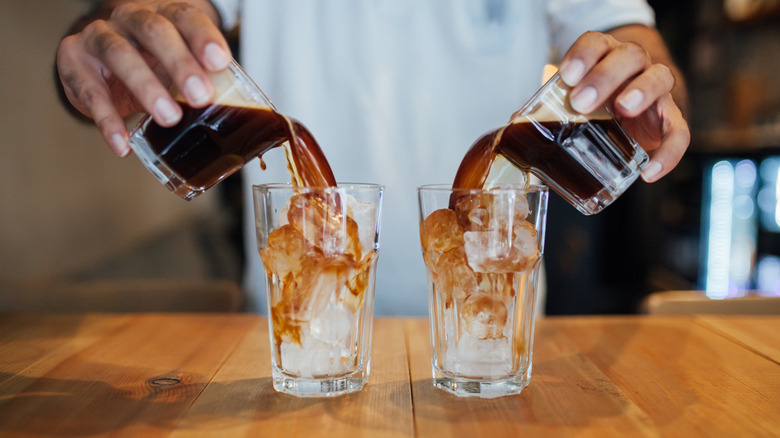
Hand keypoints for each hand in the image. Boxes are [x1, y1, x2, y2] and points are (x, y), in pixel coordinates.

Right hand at [56, 1, 230, 155]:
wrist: (98, 63)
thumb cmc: (149, 64)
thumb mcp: (177, 69)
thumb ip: (202, 83)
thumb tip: (242, 120)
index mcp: (164, 17)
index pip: (186, 18)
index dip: (204, 38)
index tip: (220, 62)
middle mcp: (131, 20)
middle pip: (155, 31)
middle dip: (180, 64)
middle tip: (200, 96)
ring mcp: (100, 37)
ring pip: (121, 54)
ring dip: (147, 87)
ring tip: (168, 118)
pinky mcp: (74, 62)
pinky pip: (91, 92)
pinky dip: (108, 121)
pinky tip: (122, 143)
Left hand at [557, 29, 689, 182]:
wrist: (632, 103)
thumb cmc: (595, 99)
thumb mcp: (571, 98)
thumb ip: (548, 107)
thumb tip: (516, 125)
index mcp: (605, 56)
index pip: (597, 43)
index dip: (583, 55)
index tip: (567, 75)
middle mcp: (635, 66)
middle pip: (628, 57)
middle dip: (605, 76)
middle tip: (582, 101)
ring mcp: (656, 90)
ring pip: (659, 79)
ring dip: (641, 91)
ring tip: (623, 108)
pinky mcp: (669, 120)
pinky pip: (679, 133)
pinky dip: (669, 152)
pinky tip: (650, 171)